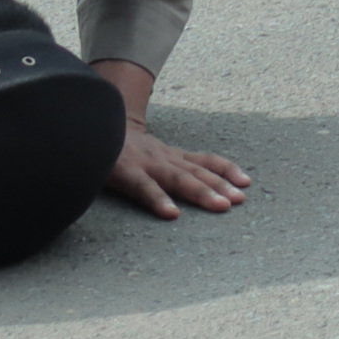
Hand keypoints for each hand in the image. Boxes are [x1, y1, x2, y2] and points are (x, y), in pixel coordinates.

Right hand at [92, 59, 249, 218]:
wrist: (92, 125)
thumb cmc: (120, 146)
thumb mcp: (148, 153)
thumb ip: (165, 165)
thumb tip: (188, 181)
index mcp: (170, 155)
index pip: (204, 160)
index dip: (226, 169)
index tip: (246, 181)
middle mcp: (163, 158)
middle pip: (197, 172)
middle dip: (221, 185)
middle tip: (240, 200)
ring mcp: (146, 164)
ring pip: (178, 179)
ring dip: (201, 192)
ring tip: (220, 206)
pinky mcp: (125, 172)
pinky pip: (144, 188)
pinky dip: (159, 200)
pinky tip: (172, 214)